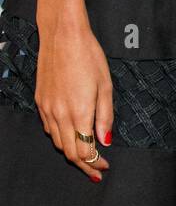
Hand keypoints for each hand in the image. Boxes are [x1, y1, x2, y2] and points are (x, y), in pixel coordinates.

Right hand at [34, 20, 112, 179]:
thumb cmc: (88, 56)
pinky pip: (48, 128)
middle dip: (84, 164)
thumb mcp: (105, 85)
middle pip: (69, 152)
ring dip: (71, 152)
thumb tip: (105, 140)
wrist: (63, 36)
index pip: (85, 151)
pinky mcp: (40, 101)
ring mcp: (47, 108)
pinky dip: (60, 136)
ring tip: (86, 155)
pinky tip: (70, 133)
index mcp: (79, 112)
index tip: (104, 167)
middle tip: (96, 169)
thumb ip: (105, 116)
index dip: (95, 163)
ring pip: (57, 142)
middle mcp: (60, 114)